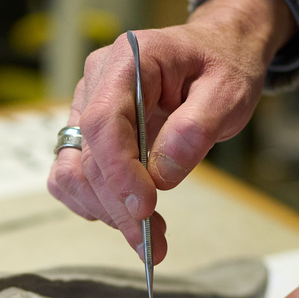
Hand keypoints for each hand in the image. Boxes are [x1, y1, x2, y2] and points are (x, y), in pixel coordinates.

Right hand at [48, 0, 295, 259]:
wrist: (216, 53)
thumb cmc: (222, 65)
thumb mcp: (228, 91)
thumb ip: (196, 128)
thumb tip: (162, 175)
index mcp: (128, 61)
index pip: (103, 122)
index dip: (119, 172)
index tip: (145, 208)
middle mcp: (96, 84)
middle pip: (87, 157)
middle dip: (119, 208)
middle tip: (153, 244)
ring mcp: (84, 110)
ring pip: (72, 174)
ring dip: (107, 212)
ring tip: (149, 235)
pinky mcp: (85, 136)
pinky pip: (70, 178)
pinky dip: (95, 205)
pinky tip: (127, 216)